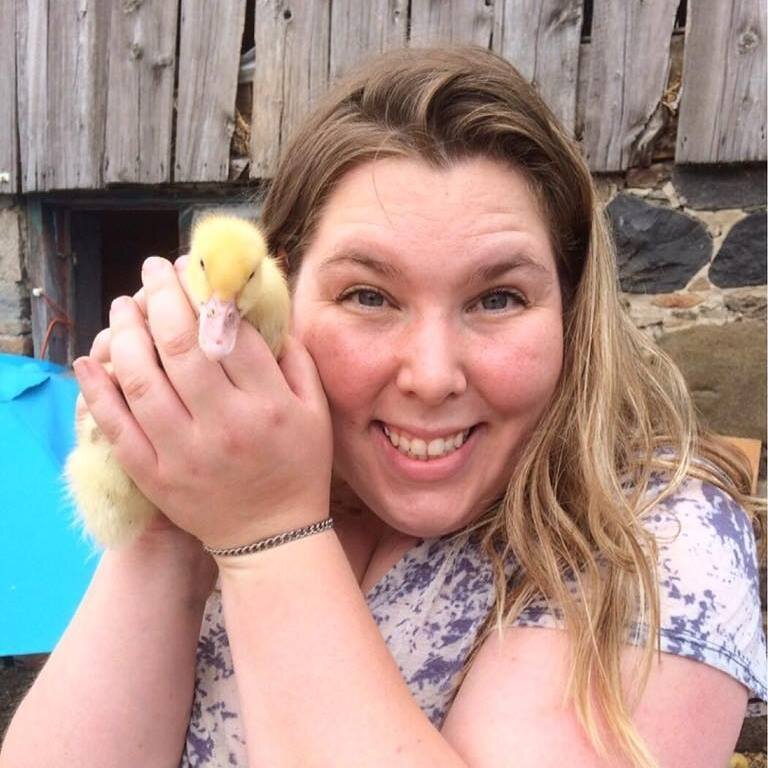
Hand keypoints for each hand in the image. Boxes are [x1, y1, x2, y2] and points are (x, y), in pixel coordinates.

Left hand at [73, 256, 332, 551]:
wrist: (271, 535)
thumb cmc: (298, 466)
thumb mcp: (315, 409)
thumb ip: (294, 357)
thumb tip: (260, 309)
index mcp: (268, 404)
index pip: (229, 332)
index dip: (207, 291)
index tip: (193, 269)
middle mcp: (225, 424)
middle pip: (181, 345)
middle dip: (160, 296)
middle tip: (151, 271)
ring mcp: (184, 452)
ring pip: (142, 380)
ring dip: (126, 333)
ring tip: (122, 306)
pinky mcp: (155, 475)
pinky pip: (118, 427)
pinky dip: (98, 391)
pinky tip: (89, 361)